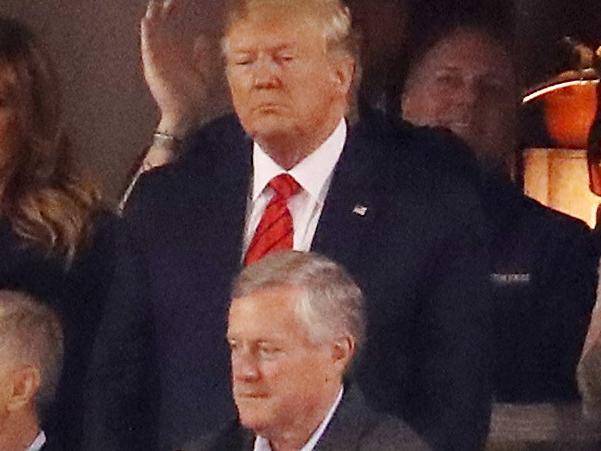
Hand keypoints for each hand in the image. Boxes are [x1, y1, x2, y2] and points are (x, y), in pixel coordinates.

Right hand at [141, 0, 210, 136]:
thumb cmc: (193, 95)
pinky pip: (147, 47)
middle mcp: (164, 50)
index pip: (173, 23)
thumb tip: (201, 38)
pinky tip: (147, 21)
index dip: (174, 8)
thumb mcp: (203, 71)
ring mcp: (157, 58)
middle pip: (161, 22)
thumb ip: (202, 55)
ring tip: (153, 1)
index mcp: (176, 49)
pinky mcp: (152, 67)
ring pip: (152, 31)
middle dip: (163, 6)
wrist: (186, 114)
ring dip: (152, 16)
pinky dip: (147, 34)